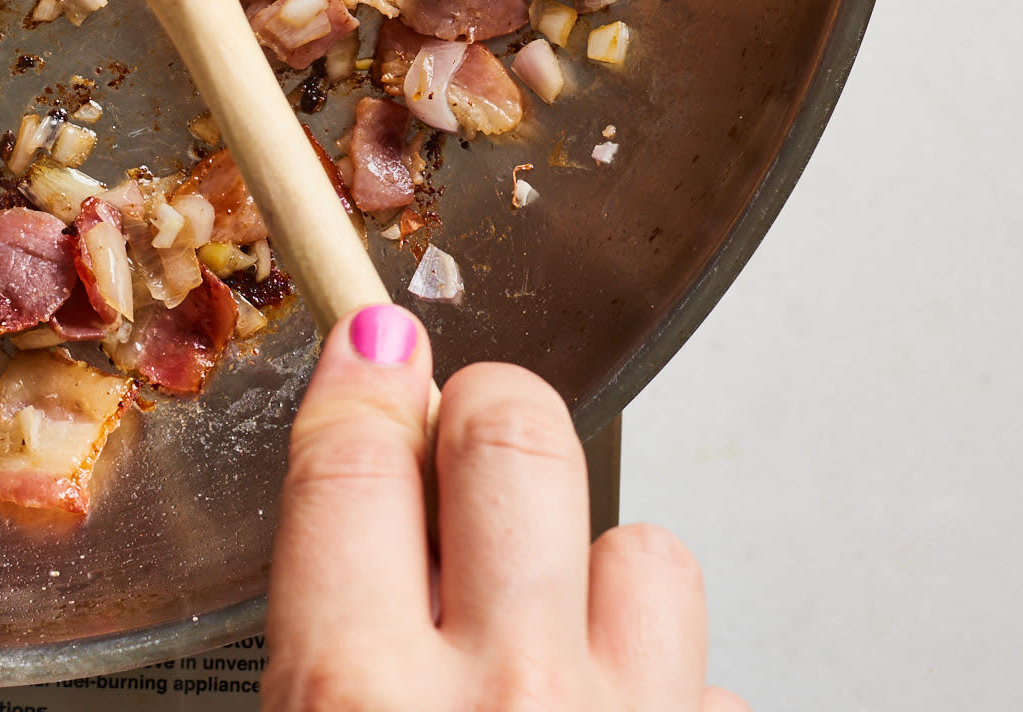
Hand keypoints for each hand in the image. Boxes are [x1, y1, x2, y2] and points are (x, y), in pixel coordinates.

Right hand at [267, 307, 740, 711]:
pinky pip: (703, 679)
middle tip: (459, 443)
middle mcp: (506, 701)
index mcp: (358, 700)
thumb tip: (352, 525)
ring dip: (592, 565)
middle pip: (512, 438)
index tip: (374, 346)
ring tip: (549, 627)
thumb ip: (319, 650)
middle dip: (483, 413)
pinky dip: (655, 687)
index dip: (364, 380)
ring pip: (640, 546)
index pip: (356, 462)